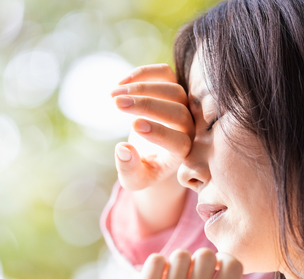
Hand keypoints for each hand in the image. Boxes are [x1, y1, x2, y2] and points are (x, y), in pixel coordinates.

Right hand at [111, 64, 194, 191]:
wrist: (153, 153)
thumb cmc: (144, 169)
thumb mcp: (135, 179)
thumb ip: (129, 170)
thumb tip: (123, 149)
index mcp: (182, 154)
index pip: (180, 142)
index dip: (160, 133)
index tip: (135, 126)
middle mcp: (189, 128)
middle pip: (178, 112)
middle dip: (147, 106)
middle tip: (118, 104)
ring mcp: (184, 106)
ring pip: (173, 90)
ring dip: (142, 89)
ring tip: (114, 96)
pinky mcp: (173, 88)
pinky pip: (165, 74)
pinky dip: (144, 74)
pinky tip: (121, 83)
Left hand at [114, 249, 245, 278]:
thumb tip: (231, 278)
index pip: (232, 265)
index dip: (225, 262)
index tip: (216, 272)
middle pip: (206, 256)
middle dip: (201, 262)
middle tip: (192, 277)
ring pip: (180, 256)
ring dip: (178, 265)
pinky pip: (155, 261)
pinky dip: (158, 266)